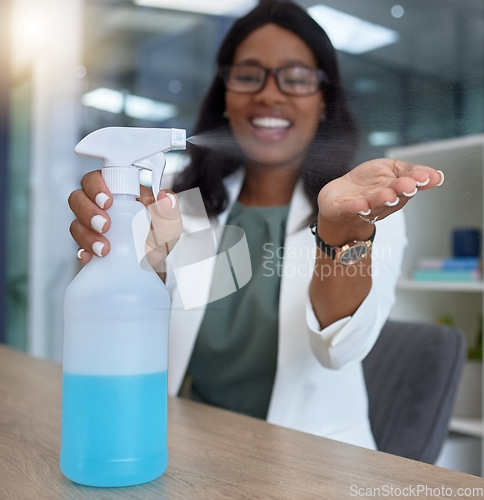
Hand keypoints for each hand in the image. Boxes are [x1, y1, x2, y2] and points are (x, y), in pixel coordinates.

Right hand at [68, 170, 181, 267]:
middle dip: (87, 211)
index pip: (99, 178)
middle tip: (105, 226)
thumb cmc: (159, 237)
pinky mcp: (88, 246)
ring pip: (76, 222)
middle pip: (79, 197)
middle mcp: (101, 206)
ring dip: (86, 234)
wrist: (154, 265)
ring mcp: (92, 226)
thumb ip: (169, 209)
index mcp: (119, 193)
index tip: (107, 202)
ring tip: (104, 248)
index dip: (96, 186)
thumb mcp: (169, 224)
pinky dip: (82, 251)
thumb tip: (164, 197)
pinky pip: (76, 246)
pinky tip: (89, 257)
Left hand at [315, 159, 443, 243]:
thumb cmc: (368, 184)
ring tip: (388, 195)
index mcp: (396, 190)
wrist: (339, 198)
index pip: (409, 185)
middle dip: (401, 191)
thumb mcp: (390, 170)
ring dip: (381, 200)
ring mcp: (363, 208)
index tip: (425, 178)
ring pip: (374, 204)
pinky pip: (350, 210)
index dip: (417, 182)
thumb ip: (410, 172)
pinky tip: (361, 205)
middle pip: (393, 197)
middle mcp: (381, 202)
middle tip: (408, 186)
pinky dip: (355, 208)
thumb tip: (437, 175)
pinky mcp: (343, 211)